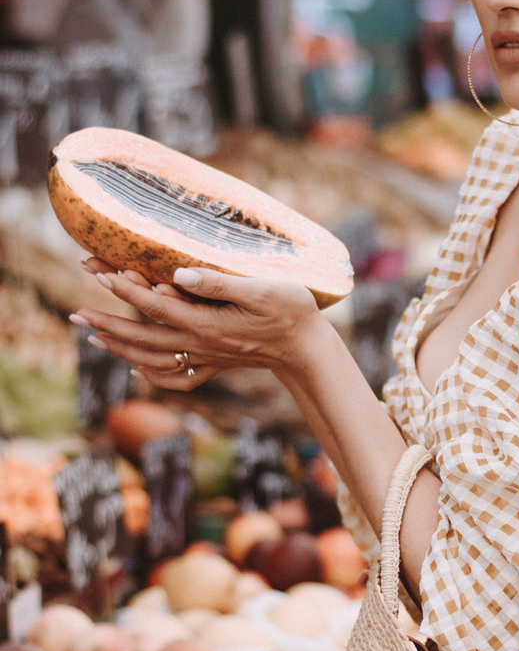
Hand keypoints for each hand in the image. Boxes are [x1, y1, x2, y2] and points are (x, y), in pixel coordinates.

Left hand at [72, 260, 322, 389]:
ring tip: (92, 337)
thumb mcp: (262, 288)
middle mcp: (202, 344)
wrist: (309, 348)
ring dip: (120, 347)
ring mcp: (207, 358)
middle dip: (107, 323)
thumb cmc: (292, 311)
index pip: (157, 305)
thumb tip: (176, 273)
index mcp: (208, 323)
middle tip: (75, 313)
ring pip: (153, 357)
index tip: (99, 274)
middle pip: (144, 336)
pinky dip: (153, 375)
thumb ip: (218, 282)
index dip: (126, 290)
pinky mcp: (216, 364)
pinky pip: (177, 377)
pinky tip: (137, 369)